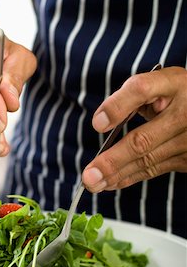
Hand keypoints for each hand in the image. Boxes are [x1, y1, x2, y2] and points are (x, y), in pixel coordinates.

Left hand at [82, 66, 186, 191]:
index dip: (118, 106)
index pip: (142, 90)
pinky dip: (129, 177)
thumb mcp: (160, 83)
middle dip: (112, 161)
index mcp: (172, 83)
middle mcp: (184, 112)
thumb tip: (102, 123)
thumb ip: (132, 96)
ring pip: (146, 160)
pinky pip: (153, 170)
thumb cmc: (175, 94)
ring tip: (93, 183)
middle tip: (88, 176)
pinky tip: (111, 183)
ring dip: (116, 175)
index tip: (97, 124)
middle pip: (142, 140)